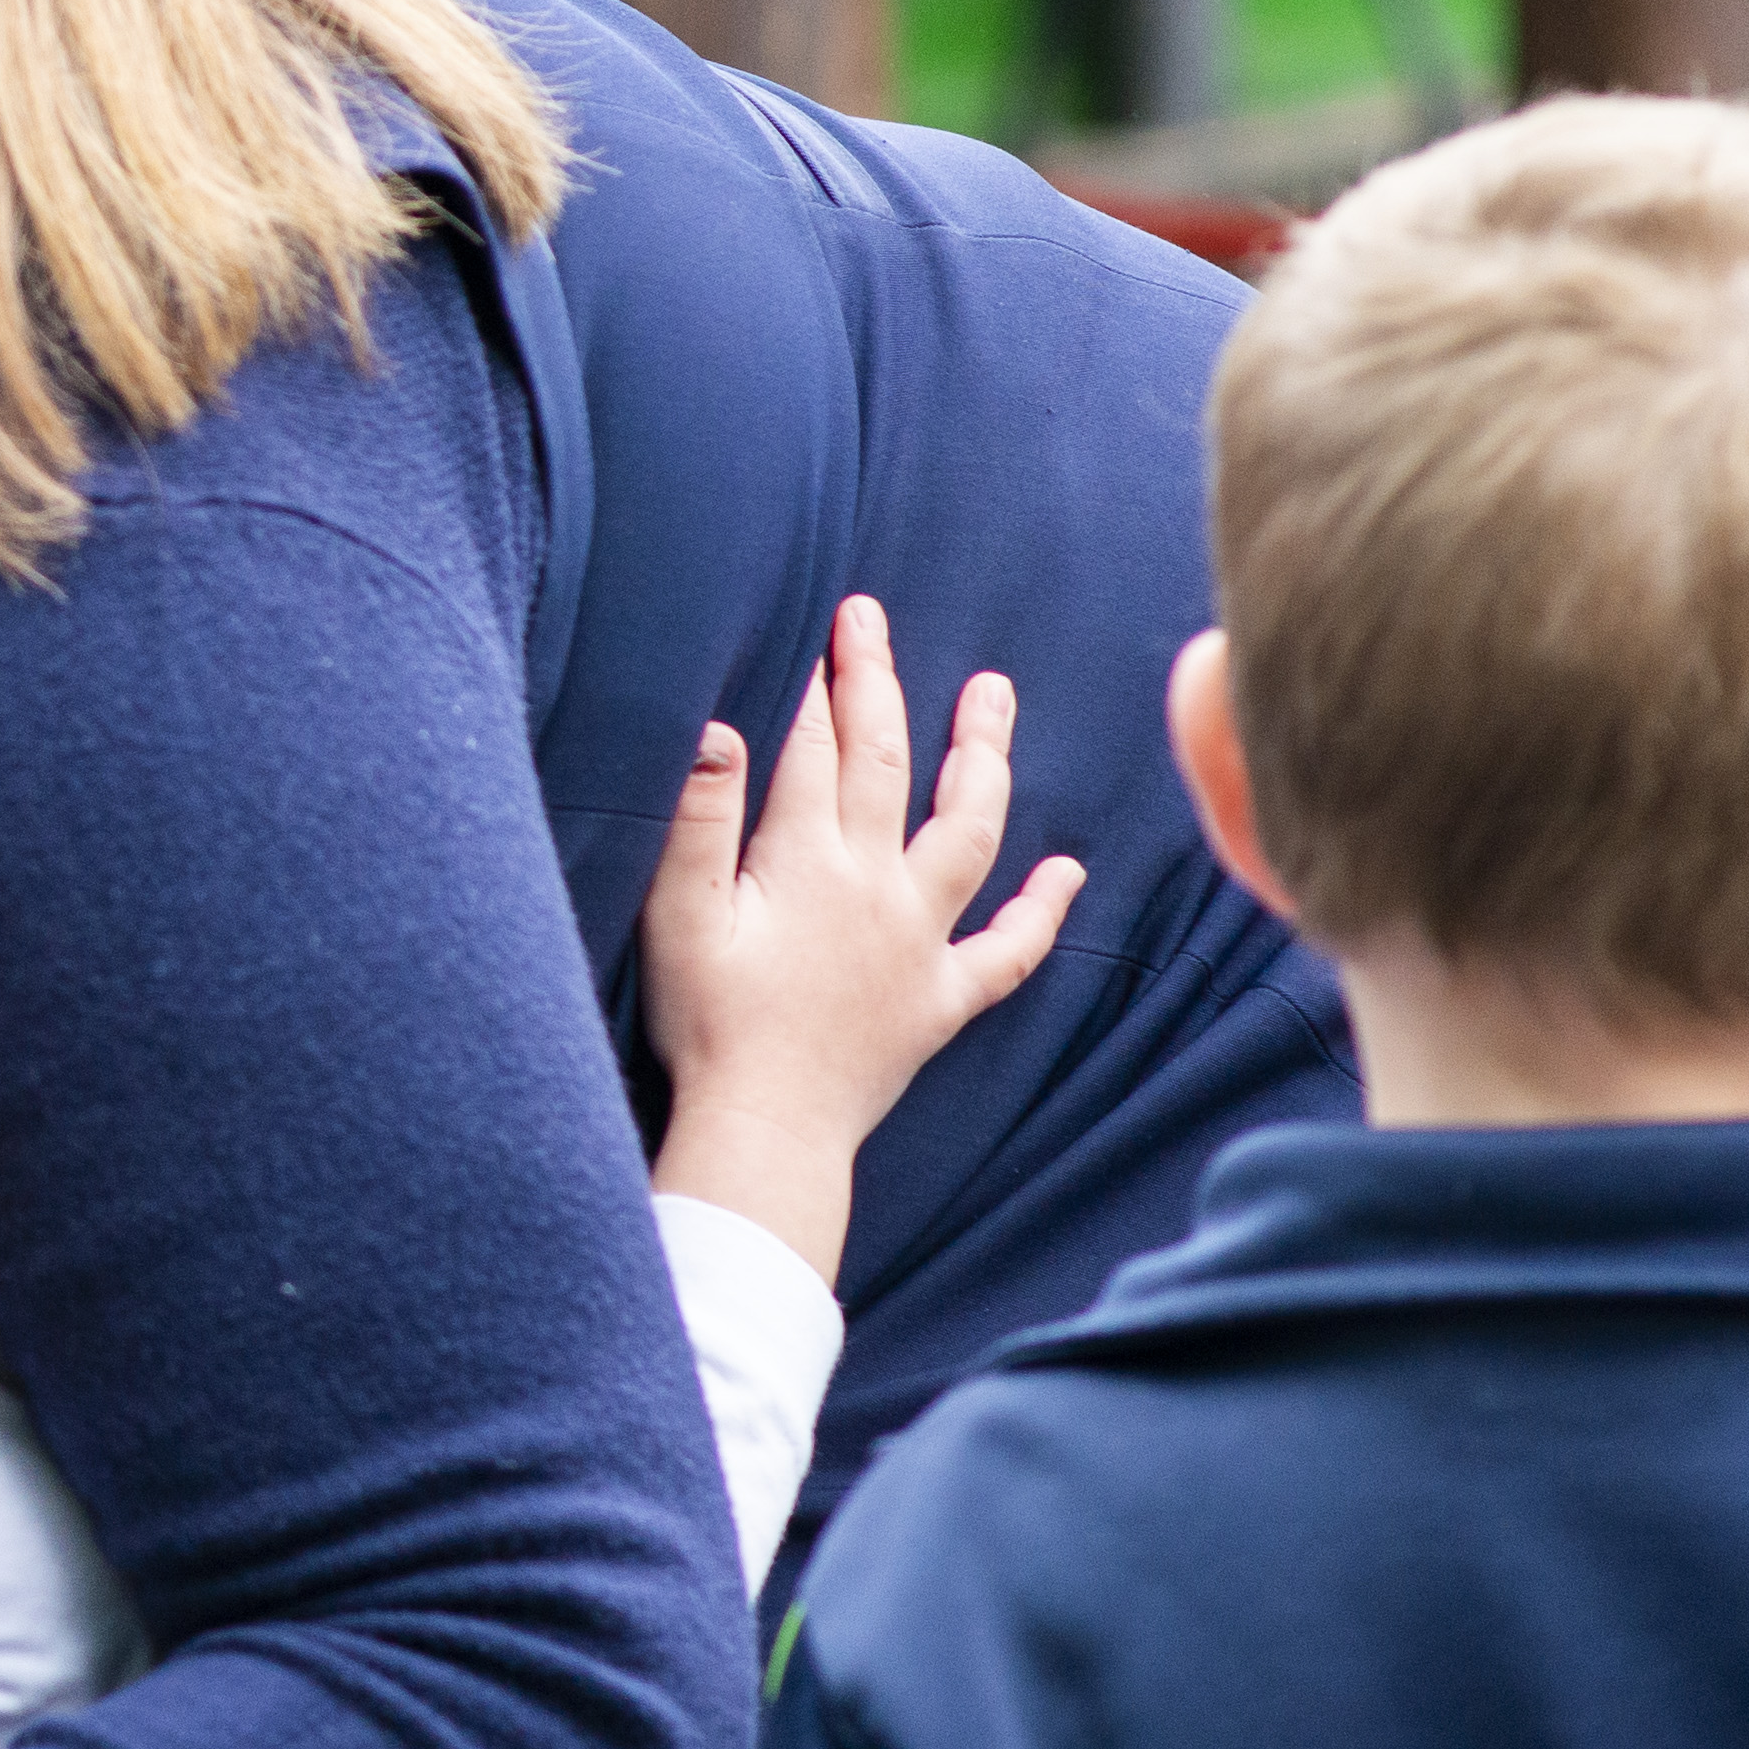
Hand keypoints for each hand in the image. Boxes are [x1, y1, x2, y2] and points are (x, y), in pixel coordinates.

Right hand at [640, 597, 1082, 1280]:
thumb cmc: (708, 1024)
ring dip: (981, 761)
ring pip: (967, 833)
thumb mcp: (680, 916)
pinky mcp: (939, 1000)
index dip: (816, 686)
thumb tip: (718, 729)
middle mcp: (876, 888)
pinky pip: (1005, 952)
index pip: (814, 750)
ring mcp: (919, 943)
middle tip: (872, 620)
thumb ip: (700, 819)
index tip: (824, 629)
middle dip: (878, 685)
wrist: (768, 1127)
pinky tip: (1068, 872)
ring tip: (992, 698)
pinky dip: (1041, 912)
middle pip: (887, 766)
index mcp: (808, 863)